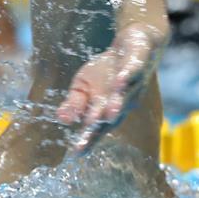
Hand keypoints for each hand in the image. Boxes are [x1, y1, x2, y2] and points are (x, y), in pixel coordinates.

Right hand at [57, 23, 166, 154]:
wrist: (130, 44)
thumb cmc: (105, 72)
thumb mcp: (82, 86)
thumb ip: (74, 103)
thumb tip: (60, 119)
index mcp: (106, 110)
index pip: (97, 128)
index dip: (88, 139)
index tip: (76, 153)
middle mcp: (122, 102)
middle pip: (111, 116)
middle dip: (99, 126)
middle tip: (86, 138)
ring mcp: (132, 84)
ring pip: (124, 97)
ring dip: (116, 105)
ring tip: (108, 115)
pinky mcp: (138, 65)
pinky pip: (132, 71)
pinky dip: (126, 77)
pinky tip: (118, 82)